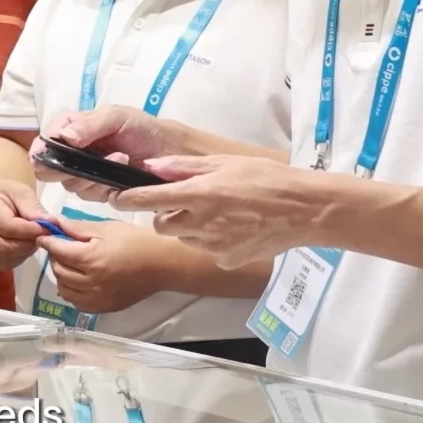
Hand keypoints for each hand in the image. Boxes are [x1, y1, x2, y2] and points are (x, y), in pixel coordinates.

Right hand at [0, 177, 49, 270]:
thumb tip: (51, 223)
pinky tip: (18, 246)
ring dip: (22, 253)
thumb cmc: (5, 195)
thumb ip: (33, 208)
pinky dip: (14, 259)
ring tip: (29, 240)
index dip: (30, 231)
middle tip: (41, 237)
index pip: (8, 227)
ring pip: (3, 259)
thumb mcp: (21, 192)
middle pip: (4, 247)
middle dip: (27, 245)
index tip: (48, 229)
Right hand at [30, 106, 184, 203]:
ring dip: (91, 175)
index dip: (42, 151)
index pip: (44, 142)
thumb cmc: (142, 129)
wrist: (172, 152)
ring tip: (118, 159)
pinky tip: (120, 176)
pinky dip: (103, 187)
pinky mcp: (99, 192)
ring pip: (69, 184)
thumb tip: (64, 138)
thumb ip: (90, 124)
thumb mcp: (117, 117)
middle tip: (86, 161)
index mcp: (71, 129)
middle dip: (65, 168)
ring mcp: (85, 174)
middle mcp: (73, 153)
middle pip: (49, 168)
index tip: (48, 156)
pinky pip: (89, 196)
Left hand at [37, 218, 166, 314]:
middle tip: (61, 247)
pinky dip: (73, 291)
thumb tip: (53, 222)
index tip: (43, 235)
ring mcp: (98, 299)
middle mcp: (92, 283)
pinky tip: (79, 280)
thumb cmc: (137, 241)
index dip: (47, 242)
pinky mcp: (105, 308)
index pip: (58, 251)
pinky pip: (78, 303)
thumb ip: (77, 228)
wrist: (164, 264)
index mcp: (92, 260)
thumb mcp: (106, 228)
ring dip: (62, 275)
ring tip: (70, 263)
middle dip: (55, 257)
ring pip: (65, 289)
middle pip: (59, 271)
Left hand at [116, 155, 318, 267]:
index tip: (116, 197)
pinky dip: (211, 241)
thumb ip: (184, 167)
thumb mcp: (223, 163)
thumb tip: (151, 167)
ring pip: (183, 238)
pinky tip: (232, 229)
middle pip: (161, 224)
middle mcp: (201, 223)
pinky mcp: (226, 260)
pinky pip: (206, 250)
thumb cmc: (266, 178)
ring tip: (217, 214)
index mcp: (198, 194)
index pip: (148, 200)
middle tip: (185, 204)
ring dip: (188, 228)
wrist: (306, 210)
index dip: (127, 199)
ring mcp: (213, 245)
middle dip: (164, 214)